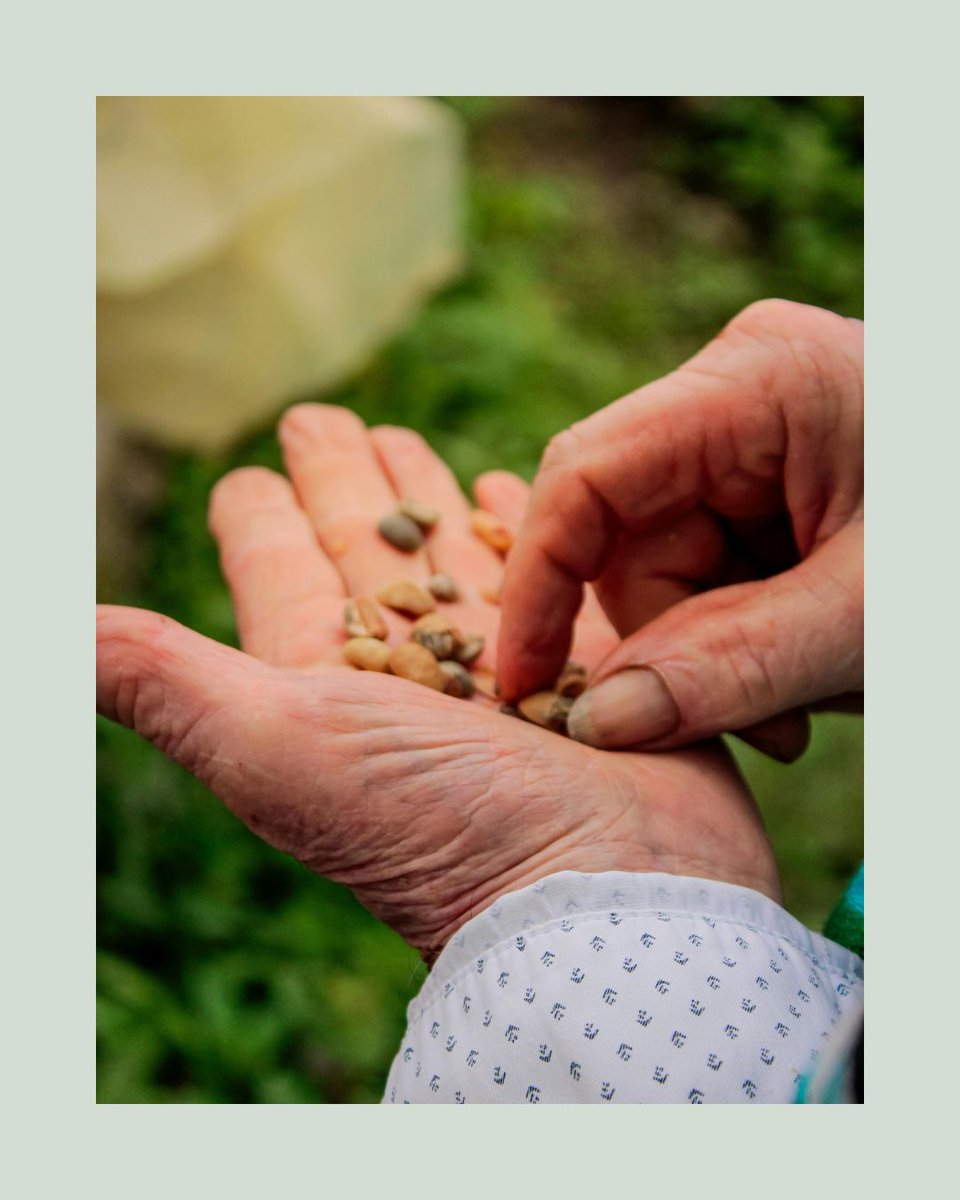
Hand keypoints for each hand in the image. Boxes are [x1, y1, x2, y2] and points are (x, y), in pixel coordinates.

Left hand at [96, 404, 779, 959]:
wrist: (601, 900)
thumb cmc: (436, 823)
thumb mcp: (272, 745)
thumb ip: (164, 679)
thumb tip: (51, 636)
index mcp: (325, 681)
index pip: (277, 572)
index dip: (257, 517)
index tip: (250, 473)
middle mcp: (407, 674)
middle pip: (361, 550)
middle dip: (340, 483)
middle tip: (323, 416)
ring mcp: (498, 670)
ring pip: (449, 556)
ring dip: (426, 498)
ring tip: (410, 438)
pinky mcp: (586, 667)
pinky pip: (549, 580)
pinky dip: (527, 537)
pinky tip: (515, 494)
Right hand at [497, 299, 862, 759]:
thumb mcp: (869, 617)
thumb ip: (729, 668)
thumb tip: (597, 723)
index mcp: (755, 382)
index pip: (588, 476)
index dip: (541, 586)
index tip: (525, 684)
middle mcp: (738, 392)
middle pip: (628, 534)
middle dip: (671, 639)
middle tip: (755, 724)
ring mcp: (753, 432)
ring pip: (666, 562)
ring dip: (714, 649)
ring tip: (801, 704)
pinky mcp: (770, 475)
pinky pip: (711, 564)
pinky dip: (743, 632)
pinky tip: (806, 669)